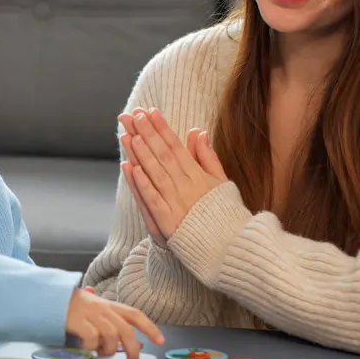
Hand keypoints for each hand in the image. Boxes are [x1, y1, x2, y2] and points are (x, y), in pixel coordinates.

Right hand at [65, 287, 164, 358]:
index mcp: (110, 306)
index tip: (160, 341)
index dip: (150, 327)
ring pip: (111, 336)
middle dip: (133, 351)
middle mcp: (103, 309)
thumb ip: (106, 317)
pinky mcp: (78, 321)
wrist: (50, 297)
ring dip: (108, 349)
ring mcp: (91, 315)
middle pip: (126, 331)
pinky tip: (84, 346)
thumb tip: (119, 336)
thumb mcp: (92, 307)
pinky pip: (92, 338)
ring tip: (99, 352)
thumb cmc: (72, 305)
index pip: (135, 315)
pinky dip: (91, 346)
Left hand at [119, 108, 227, 239]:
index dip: (162, 128)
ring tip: (130, 135)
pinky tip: (132, 168)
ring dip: (142, 154)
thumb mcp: (221, 182)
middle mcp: (186, 186)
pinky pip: (153, 199)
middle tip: (133, 115)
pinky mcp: (168, 221)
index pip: (177, 146)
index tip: (150, 112)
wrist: (229, 246)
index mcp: (198, 175)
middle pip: (163, 155)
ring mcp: (176, 203)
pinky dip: (143, 184)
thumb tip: (198, 132)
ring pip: (156, 173)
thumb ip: (208, 157)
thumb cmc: (223, 213)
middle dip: (147, 134)